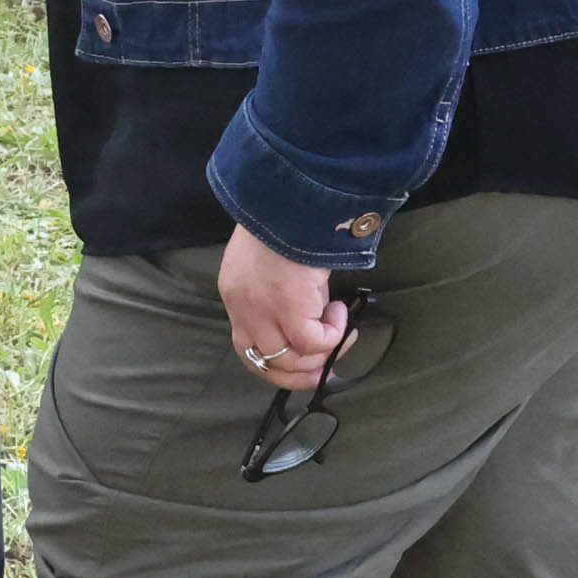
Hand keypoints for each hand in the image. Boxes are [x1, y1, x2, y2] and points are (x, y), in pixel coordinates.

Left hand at [215, 232, 351, 395]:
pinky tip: (342, 312)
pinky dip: (334, 335)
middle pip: (263, 363)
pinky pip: (315, 343)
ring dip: (321, 352)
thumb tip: (313, 312)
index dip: (274, 365)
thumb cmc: (284, 221)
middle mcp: (242, 308)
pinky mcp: (289, 310)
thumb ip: (280, 292)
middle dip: (297, 375)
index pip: (246, 347)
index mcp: (235, 295)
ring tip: (340, 328)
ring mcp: (263, 312)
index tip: (301, 368)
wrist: (289, 202)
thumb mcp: (269, 262)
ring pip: (290, 359)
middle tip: (325, 371)